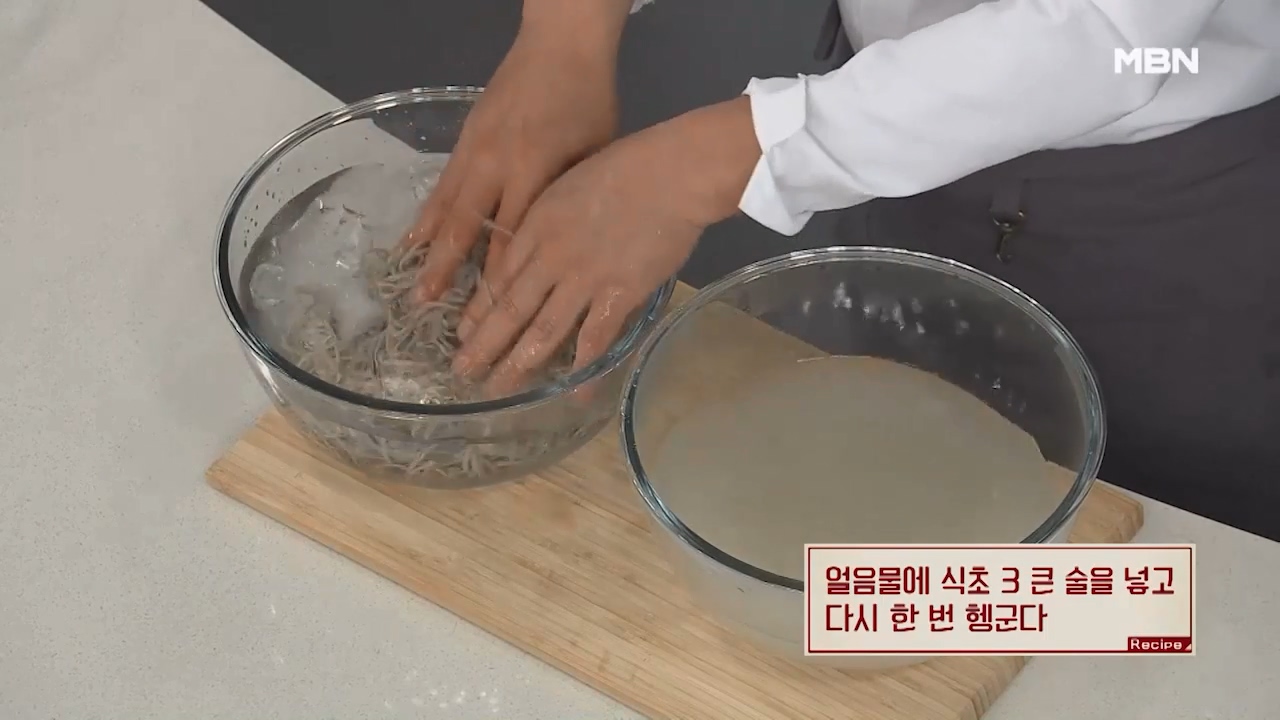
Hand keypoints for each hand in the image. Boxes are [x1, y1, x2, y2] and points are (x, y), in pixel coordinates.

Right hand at [406, 17, 622, 301]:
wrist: (560, 45)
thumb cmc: (590, 102)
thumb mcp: (594, 155)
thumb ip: (572, 201)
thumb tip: (564, 254)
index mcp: (535, 170)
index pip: (513, 237)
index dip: (499, 278)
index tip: (489, 316)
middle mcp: (498, 165)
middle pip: (468, 227)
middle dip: (448, 270)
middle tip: (428, 307)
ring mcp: (475, 152)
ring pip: (446, 208)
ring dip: (429, 248)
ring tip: (411, 284)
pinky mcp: (464, 140)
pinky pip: (442, 187)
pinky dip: (427, 216)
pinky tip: (414, 241)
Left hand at [452, 96, 761, 396]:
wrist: (670, 173)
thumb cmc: (626, 166)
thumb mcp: (568, 184)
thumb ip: (550, 218)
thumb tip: (542, 245)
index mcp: (537, 226)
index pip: (499, 277)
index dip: (479, 309)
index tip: (462, 333)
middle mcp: (551, 258)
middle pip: (510, 309)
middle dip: (484, 345)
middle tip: (463, 372)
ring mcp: (583, 279)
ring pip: (542, 330)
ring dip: (518, 363)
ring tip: (499, 389)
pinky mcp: (619, 295)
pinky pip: (594, 339)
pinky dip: (583, 369)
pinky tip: (574, 392)